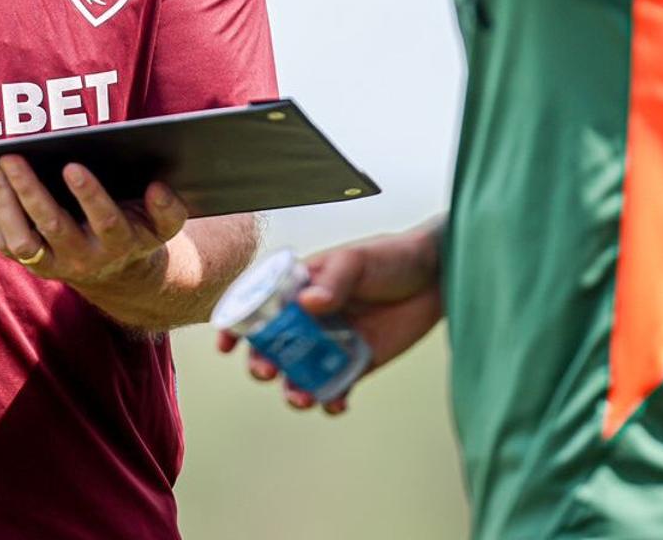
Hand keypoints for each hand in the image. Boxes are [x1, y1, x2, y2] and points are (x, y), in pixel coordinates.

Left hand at [0, 155, 188, 287]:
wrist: (120, 275)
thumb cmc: (138, 230)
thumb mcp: (163, 225)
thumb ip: (168, 208)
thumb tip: (159, 188)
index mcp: (119, 243)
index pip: (105, 220)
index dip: (89, 194)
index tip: (72, 166)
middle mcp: (84, 258)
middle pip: (53, 226)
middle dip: (30, 190)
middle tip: (12, 158)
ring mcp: (55, 265)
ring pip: (23, 241)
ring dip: (6, 205)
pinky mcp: (33, 264)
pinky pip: (7, 246)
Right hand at [217, 225, 443, 415]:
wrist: (436, 278)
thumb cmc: (390, 257)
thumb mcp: (357, 261)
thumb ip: (333, 281)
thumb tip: (308, 304)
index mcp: (298, 287)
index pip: (257, 305)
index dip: (235, 325)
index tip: (226, 345)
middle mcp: (308, 318)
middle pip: (271, 346)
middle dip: (261, 364)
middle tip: (267, 372)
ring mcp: (330, 343)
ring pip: (298, 373)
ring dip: (292, 389)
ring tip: (300, 397)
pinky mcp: (355, 364)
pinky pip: (333, 387)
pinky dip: (329, 401)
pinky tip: (335, 404)